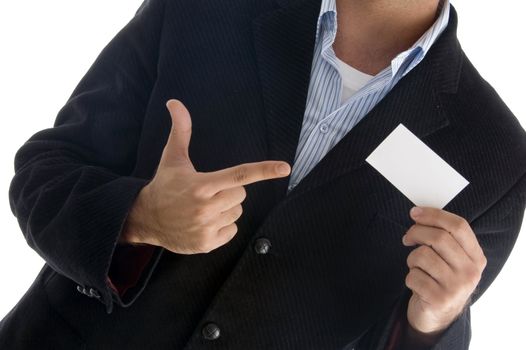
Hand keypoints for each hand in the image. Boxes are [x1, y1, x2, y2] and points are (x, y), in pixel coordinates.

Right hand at [121, 99, 290, 253]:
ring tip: (202, 208)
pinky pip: (232, 231)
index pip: (239, 175)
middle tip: (208, 192)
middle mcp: (205, 207)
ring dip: (225, 209)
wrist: (145, 219)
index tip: (285, 168)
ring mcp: (206, 227)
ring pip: (236, 213)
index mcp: (201, 185)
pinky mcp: (207, 244)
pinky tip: (203, 223)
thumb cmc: (164, 185)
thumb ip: (180, 130)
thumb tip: (175, 102)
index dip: (264, 170)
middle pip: (241, 194)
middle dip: (229, 191)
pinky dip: (222, 227)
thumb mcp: (172, 158)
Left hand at [402, 207, 486, 334]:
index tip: (415, 213)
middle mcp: (470, 272)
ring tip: (416, 267)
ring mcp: (456, 287)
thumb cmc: (440, 281)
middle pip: (439, 238)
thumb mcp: (451, 260)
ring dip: (411, 259)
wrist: (438, 316)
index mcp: (476, 257)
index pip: (458, 226)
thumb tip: (418, 215)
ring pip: (422, 255)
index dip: (434, 215)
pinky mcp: (439, 299)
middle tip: (407, 238)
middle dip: (416, 232)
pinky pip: (414, 276)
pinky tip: (417, 284)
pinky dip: (409, 277)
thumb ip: (443, 238)